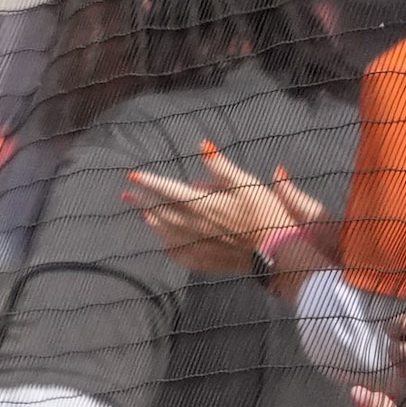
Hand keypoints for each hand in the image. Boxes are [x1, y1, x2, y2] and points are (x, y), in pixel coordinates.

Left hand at [121, 143, 322, 277]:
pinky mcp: (204, 260)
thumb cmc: (266, 212)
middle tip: (127, 194)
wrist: (279, 250)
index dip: (149, 182)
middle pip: (160, 211)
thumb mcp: (246, 183)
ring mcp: (196, 245)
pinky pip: (179, 253)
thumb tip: (203, 145)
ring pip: (166, 233)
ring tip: (143, 214)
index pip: (166, 190)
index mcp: (201, 204)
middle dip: (142, 201)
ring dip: (152, 222)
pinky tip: (165, 244)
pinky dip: (169, 246)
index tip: (132, 176)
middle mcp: (193, 225)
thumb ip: (220, 166)